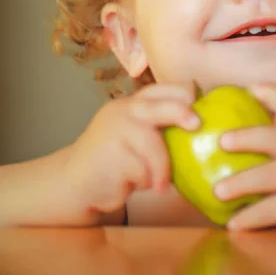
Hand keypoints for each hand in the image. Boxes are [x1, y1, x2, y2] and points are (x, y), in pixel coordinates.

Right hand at [64, 82, 199, 217]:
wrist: (74, 180)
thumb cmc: (116, 158)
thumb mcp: (135, 132)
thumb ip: (158, 124)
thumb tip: (202, 127)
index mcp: (133, 103)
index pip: (165, 89)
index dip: (187, 93)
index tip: (200, 107)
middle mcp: (124, 111)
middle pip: (163, 106)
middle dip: (183, 114)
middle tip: (197, 125)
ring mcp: (116, 131)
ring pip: (155, 146)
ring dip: (161, 169)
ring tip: (159, 185)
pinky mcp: (111, 156)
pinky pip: (143, 170)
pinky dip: (146, 181)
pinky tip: (134, 185)